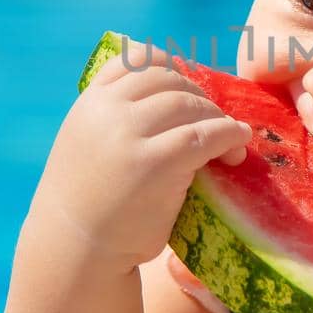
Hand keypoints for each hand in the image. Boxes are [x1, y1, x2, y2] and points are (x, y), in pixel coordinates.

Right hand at [30, 42, 251, 274]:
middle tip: (213, 121)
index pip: (133, 60)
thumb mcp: (87, 146)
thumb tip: (171, 95)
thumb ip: (113, 119)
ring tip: (229, 142)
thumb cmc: (88, 206)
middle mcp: (106, 112)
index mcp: (89, 104)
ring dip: (217, 118)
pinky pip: (206, 135)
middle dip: (197, 96)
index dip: (168, 65)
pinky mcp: (157, 162)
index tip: (187, 83)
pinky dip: (229, 135)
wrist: (74, 252)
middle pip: (168, 79)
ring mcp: (130, 134)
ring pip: (191, 104)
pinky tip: (238, 147)